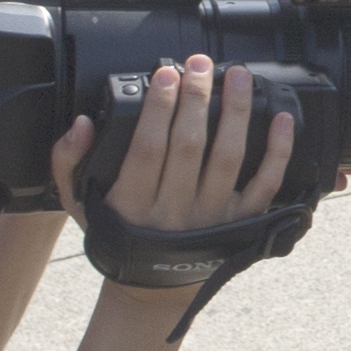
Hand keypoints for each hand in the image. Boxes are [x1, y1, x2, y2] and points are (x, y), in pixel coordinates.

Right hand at [55, 51, 297, 288]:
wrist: (154, 286)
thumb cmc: (117, 233)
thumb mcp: (79, 203)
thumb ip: (69, 161)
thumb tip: (81, 124)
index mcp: (131, 203)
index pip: (147, 147)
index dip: (158, 108)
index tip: (166, 74)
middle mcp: (174, 210)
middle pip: (189, 145)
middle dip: (196, 98)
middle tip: (200, 64)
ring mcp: (212, 217)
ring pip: (228, 157)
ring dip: (235, 112)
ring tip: (239, 75)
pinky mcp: (242, 223)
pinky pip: (266, 184)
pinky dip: (277, 152)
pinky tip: (281, 118)